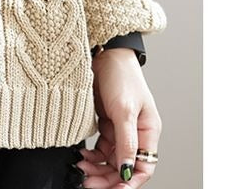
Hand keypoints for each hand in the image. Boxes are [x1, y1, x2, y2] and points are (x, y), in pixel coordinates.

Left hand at [75, 49, 161, 187]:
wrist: (104, 53)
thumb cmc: (121, 74)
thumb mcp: (124, 109)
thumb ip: (126, 141)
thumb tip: (126, 170)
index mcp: (148, 131)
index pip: (143, 167)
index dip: (129, 182)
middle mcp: (136, 133)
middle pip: (125, 166)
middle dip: (108, 178)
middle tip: (88, 184)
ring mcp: (120, 128)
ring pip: (111, 159)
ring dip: (97, 168)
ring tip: (81, 169)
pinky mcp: (107, 122)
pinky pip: (101, 147)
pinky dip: (91, 154)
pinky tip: (81, 155)